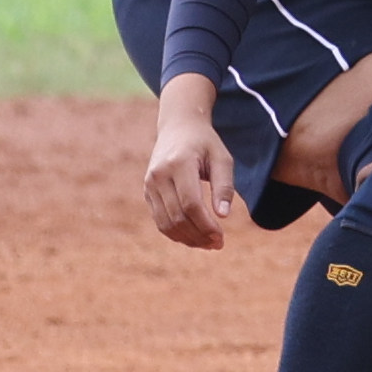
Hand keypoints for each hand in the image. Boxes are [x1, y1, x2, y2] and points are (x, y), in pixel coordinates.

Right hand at [145, 74, 234, 249]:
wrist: (178, 127)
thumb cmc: (206, 143)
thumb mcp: (222, 159)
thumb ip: (224, 186)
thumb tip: (224, 216)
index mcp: (179, 163)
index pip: (190, 204)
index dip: (205, 225)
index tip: (221, 237)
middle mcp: (159, 174)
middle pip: (177, 216)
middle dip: (198, 235)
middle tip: (218, 244)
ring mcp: (150, 183)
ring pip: (165, 223)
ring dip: (187, 238)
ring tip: (208, 244)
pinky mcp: (147, 191)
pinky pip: (159, 220)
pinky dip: (175, 233)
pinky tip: (193, 237)